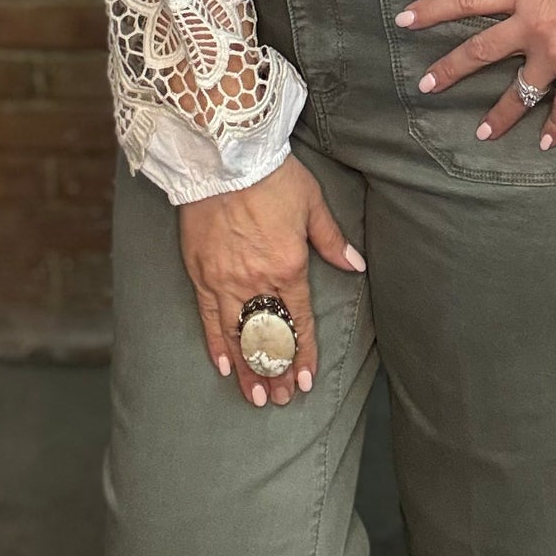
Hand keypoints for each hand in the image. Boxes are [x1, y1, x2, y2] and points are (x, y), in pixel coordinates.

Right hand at [178, 151, 366, 408]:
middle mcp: (257, 282)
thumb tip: (355, 265)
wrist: (225, 156)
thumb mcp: (312, 203)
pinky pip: (208, 318)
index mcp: (289, 267)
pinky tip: (223, 366)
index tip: (306, 381)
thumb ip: (333, 240)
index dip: (304, 355)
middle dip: (277, 371)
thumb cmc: (273, 176)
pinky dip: (216, 344)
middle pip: (268, 337)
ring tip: (256, 396)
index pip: (299, 322)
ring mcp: (225, 281)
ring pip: (238, 337)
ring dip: (248, 369)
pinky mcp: (200, 274)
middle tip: (282, 399)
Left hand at [394, 0, 555, 150]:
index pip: (468, 0)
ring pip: (517, 91)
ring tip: (482, 134)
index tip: (404, 20)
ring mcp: (555, 56)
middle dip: (449, 71)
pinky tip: (546, 144)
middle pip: (479, 51)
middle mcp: (532, 26)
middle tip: (425, 85)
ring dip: (498, 115)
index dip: (433, 10)